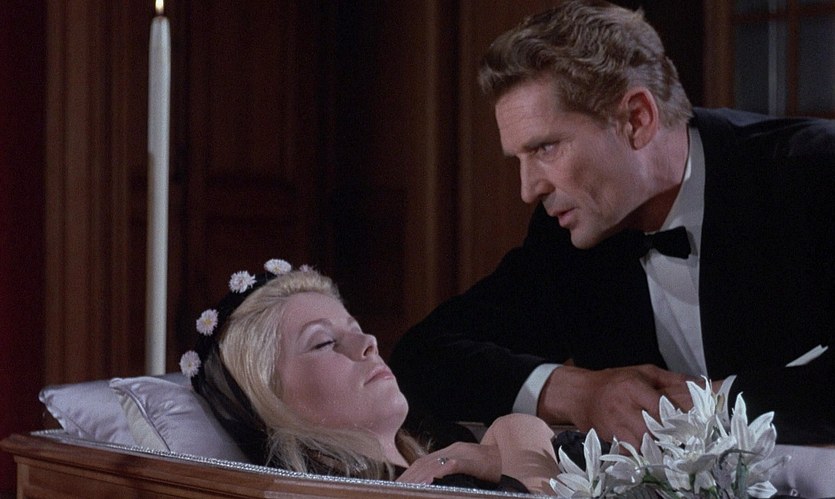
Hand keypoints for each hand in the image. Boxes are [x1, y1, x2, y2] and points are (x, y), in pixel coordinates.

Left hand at [395, 441, 500, 484]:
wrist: (511, 454)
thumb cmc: (491, 466)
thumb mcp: (468, 469)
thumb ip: (451, 474)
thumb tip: (435, 485)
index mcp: (449, 453)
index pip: (422, 463)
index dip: (407, 475)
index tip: (396, 486)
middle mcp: (452, 450)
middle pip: (423, 463)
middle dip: (407, 478)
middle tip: (395, 490)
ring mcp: (461, 453)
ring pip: (433, 464)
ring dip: (417, 478)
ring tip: (406, 489)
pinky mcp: (471, 459)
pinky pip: (451, 465)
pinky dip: (437, 473)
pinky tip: (428, 482)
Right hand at [538, 364, 694, 446]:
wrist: (581, 394)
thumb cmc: (615, 381)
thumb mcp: (642, 372)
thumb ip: (670, 379)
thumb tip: (699, 384)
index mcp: (633, 387)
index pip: (660, 408)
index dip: (676, 419)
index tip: (689, 425)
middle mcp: (622, 406)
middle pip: (651, 430)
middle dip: (666, 437)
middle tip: (678, 439)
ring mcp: (613, 424)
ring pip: (640, 444)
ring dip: (653, 447)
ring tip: (663, 445)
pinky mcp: (607, 437)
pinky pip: (627, 452)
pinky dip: (638, 453)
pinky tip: (646, 449)